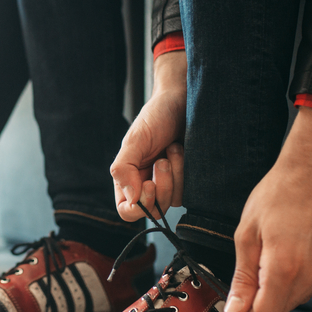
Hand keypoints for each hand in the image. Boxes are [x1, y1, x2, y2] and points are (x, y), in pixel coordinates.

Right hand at [110, 50, 186, 221]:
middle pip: (152, 210)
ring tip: (173, 149)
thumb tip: (131, 199)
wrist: (183, 101)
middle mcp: (145, 184)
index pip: (126, 210)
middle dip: (161, 185)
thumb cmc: (156, 117)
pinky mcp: (186, 180)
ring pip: (171, 202)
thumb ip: (123, 169)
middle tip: (162, 160)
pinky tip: (182, 152)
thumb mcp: (134, 140)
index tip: (149, 184)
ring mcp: (167, 184)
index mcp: (127, 178)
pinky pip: (188, 193)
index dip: (139, 206)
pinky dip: (186, 173)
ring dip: (175, 174)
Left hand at [224, 108, 311, 311]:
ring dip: (274, 290)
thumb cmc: (279, 195)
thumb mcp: (246, 235)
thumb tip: (234, 307)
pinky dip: (289, 281)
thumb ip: (242, 277)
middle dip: (259, 300)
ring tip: (265, 257)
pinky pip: (305, 287)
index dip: (246, 311)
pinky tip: (280, 256)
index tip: (237, 296)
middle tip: (248, 271)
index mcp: (284, 267)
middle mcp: (309, 274)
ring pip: (293, 301)